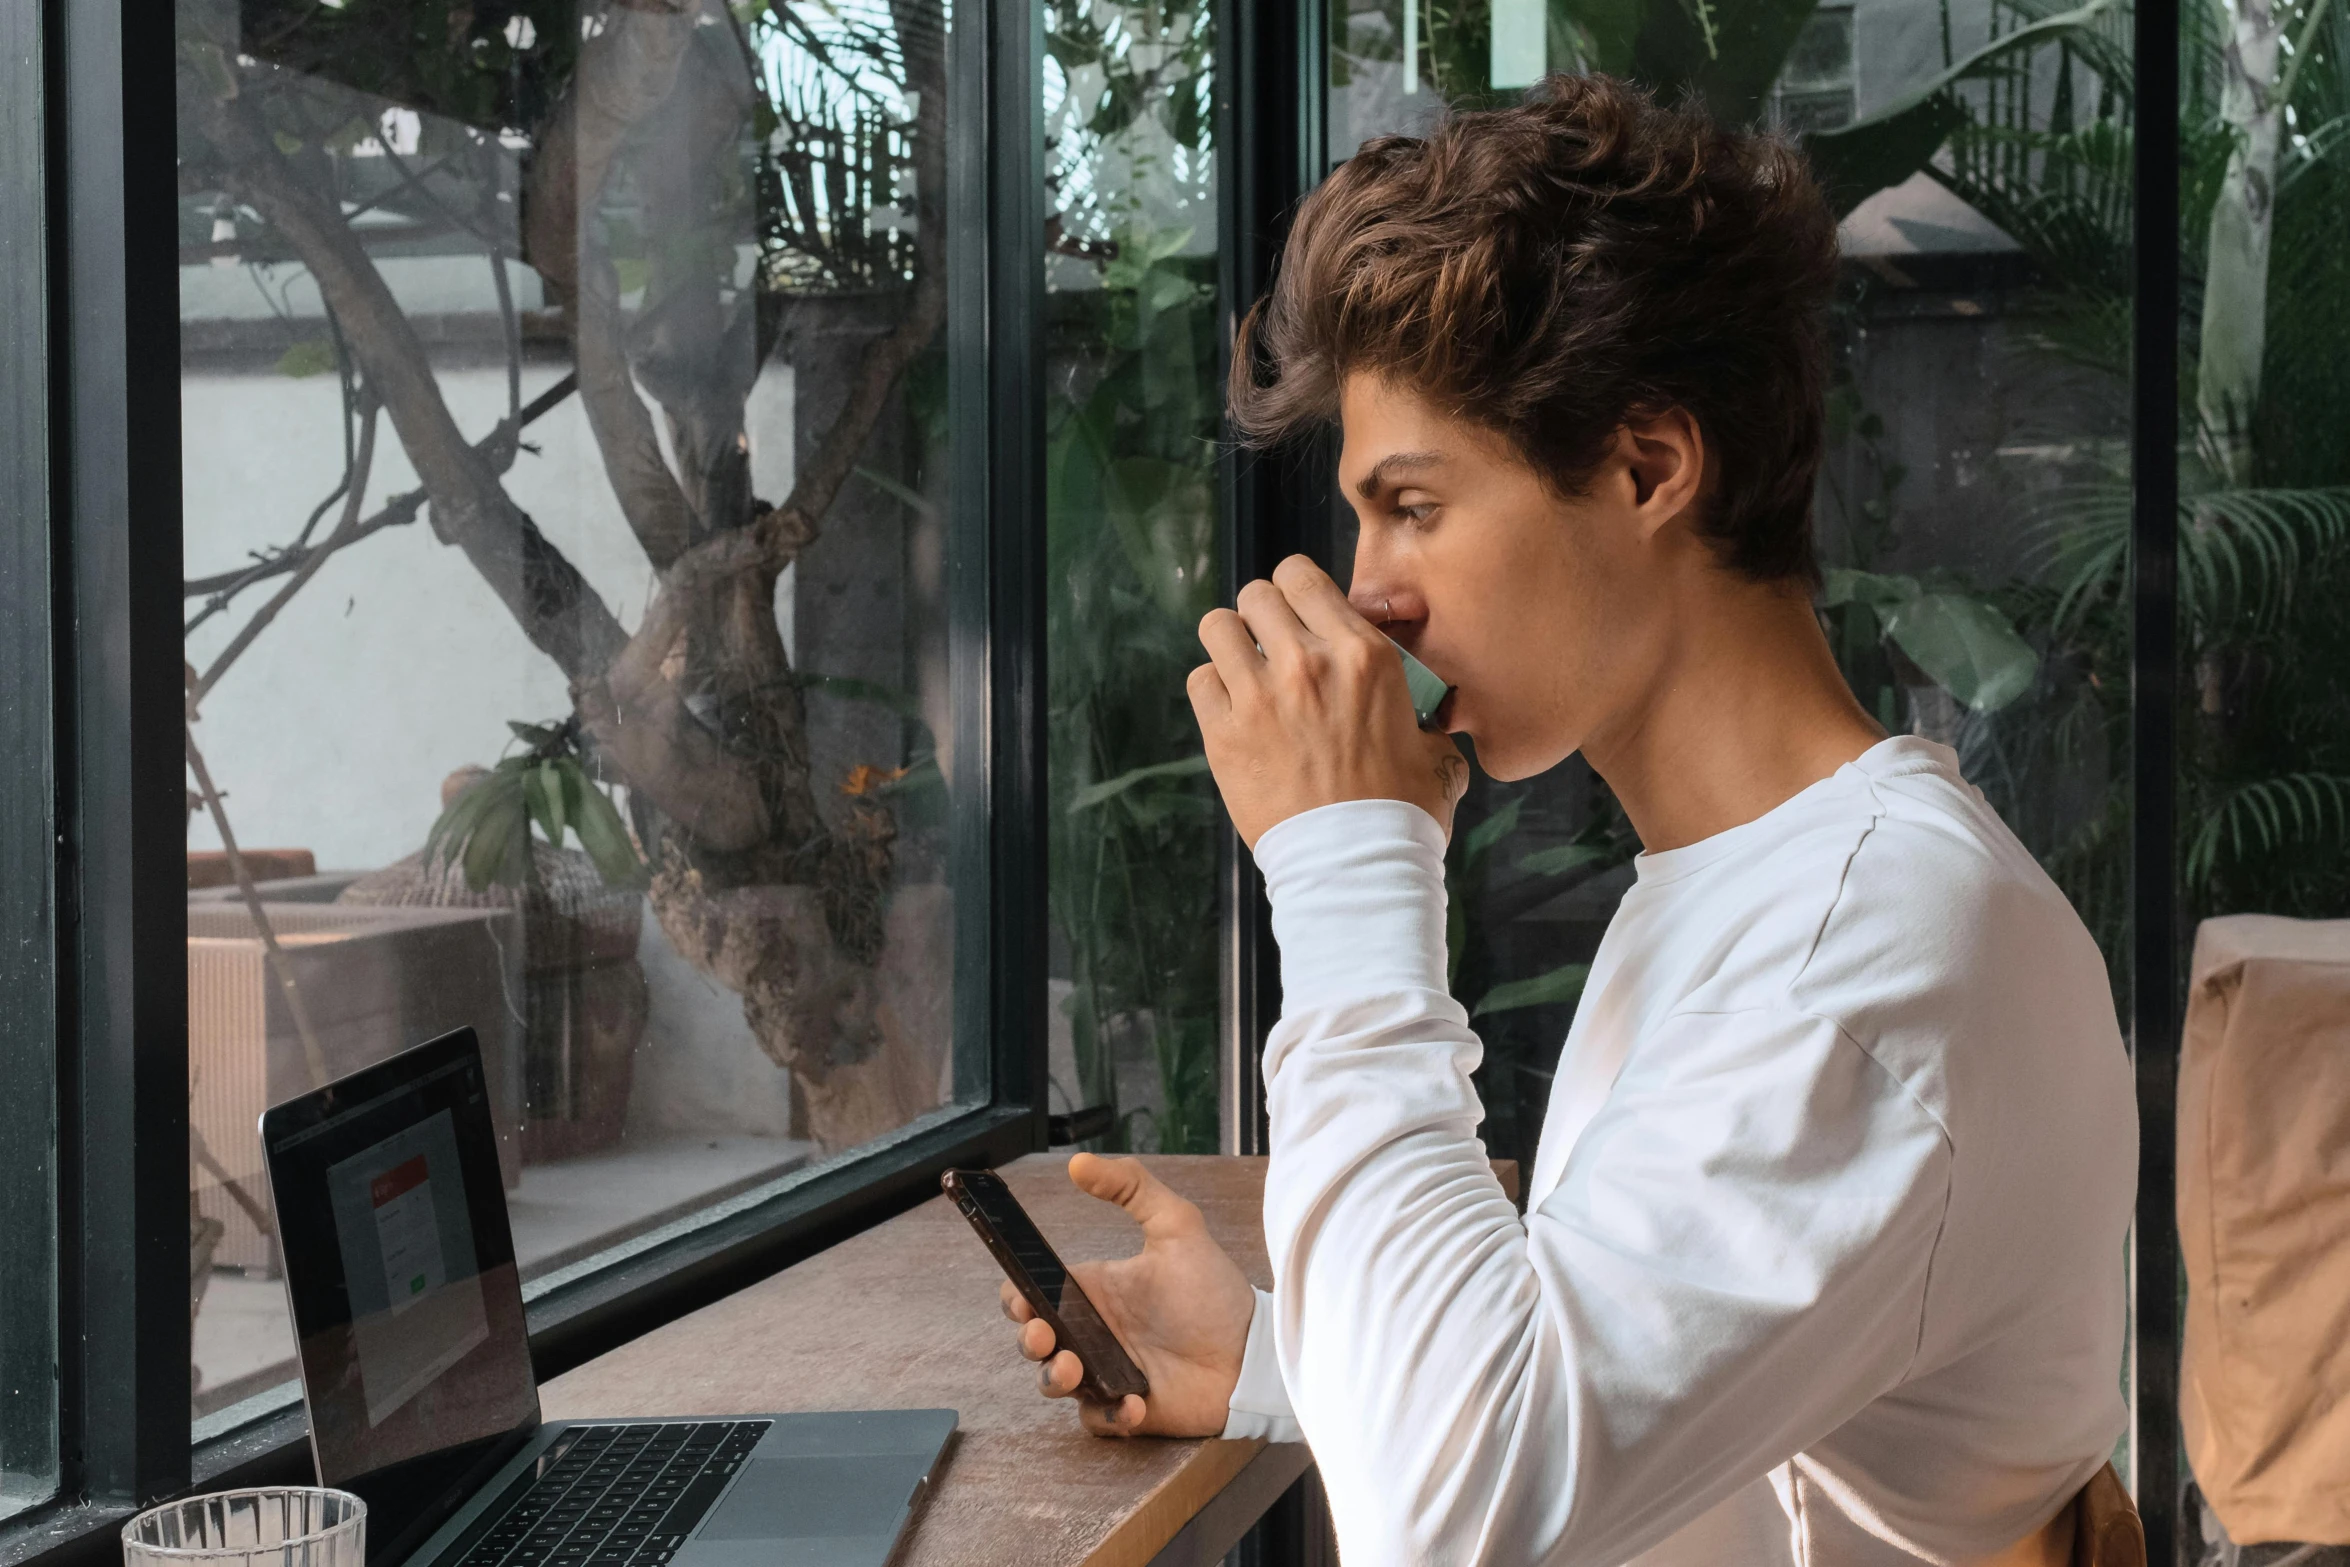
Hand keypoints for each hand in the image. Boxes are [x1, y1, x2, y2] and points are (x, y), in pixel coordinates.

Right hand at [1000, 1153, 1257, 1437]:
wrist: (1253, 1352)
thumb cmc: (1214, 1291)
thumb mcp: (1177, 1226)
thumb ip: (1132, 1186)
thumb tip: (1078, 1162)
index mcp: (1096, 1291)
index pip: (1034, 1295)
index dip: (1018, 1299)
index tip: (1025, 1300)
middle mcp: (1095, 1332)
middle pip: (1035, 1341)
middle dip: (1029, 1341)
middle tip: (1045, 1336)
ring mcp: (1108, 1372)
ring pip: (1054, 1382)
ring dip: (1055, 1378)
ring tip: (1077, 1370)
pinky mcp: (1127, 1410)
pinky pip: (1097, 1420)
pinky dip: (1107, 1415)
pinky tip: (1133, 1402)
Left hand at [1188, 555, 1468, 848]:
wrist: (1356, 869)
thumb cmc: (1401, 815)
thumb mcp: (1434, 750)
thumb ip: (1422, 717)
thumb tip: (1422, 716)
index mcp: (1363, 656)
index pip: (1303, 575)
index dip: (1298, 590)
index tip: (1301, 614)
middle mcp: (1308, 663)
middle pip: (1257, 594)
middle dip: (1264, 615)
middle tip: (1274, 647)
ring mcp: (1260, 697)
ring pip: (1217, 626)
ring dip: (1231, 644)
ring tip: (1246, 672)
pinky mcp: (1224, 735)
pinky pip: (1199, 680)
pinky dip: (1213, 690)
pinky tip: (1233, 712)